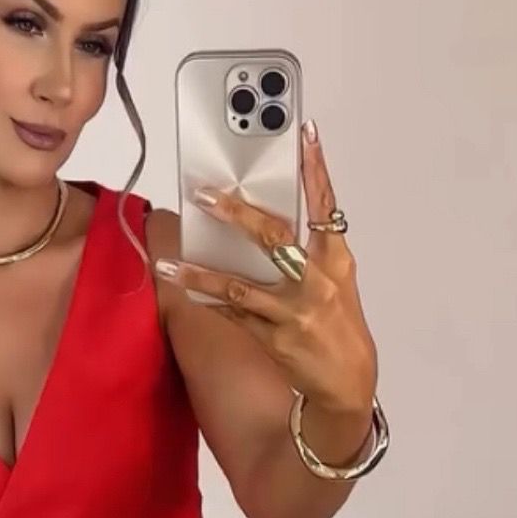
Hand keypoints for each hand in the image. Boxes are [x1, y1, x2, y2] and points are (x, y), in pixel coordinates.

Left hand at [160, 122, 378, 416]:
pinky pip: (233, 315)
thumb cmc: (336, 323)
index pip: (326, 205)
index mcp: (336, 259)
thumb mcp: (333, 281)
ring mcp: (294, 311)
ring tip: (170, 262)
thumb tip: (263, 223)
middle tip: (206, 195)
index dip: (316, 169)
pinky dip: (207, 303)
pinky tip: (182, 291)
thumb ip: (305, 251)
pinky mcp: (274, 338)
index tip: (305, 136)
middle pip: (275, 238)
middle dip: (238, 214)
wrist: (347, 381)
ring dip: (201, 274)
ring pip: (240, 285)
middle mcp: (317, 280)